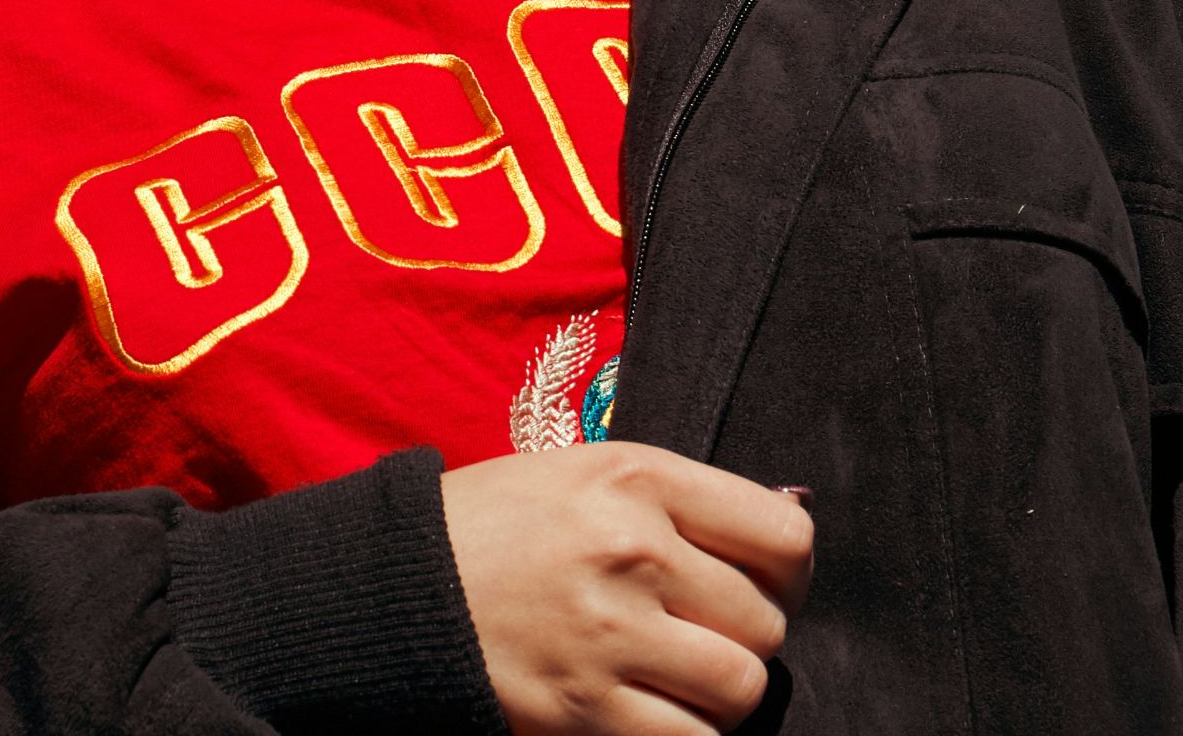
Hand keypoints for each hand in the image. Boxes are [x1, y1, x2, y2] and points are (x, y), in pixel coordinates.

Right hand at [440, 441, 813, 734]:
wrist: (392, 586)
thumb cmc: (494, 524)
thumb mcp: (586, 474)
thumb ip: (683, 502)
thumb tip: (790, 536)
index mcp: (637, 477)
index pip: (786, 535)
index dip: (788, 572)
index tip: (762, 583)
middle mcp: (631, 550)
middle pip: (766, 621)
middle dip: (745, 635)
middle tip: (703, 632)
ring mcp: (609, 634)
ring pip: (741, 689)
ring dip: (721, 693)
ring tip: (678, 675)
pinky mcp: (583, 709)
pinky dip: (686, 734)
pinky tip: (652, 708)